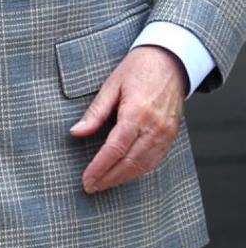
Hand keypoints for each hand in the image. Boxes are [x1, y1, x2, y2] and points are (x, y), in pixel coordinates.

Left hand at [71, 44, 185, 193]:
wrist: (170, 61)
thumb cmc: (138, 69)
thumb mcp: (111, 85)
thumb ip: (94, 112)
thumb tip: (76, 132)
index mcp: (136, 113)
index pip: (115, 149)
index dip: (99, 167)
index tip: (87, 179)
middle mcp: (154, 127)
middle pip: (129, 162)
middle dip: (109, 178)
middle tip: (91, 187)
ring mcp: (165, 133)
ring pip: (143, 165)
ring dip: (123, 178)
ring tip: (104, 184)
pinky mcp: (171, 135)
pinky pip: (155, 160)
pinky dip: (139, 171)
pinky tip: (125, 174)